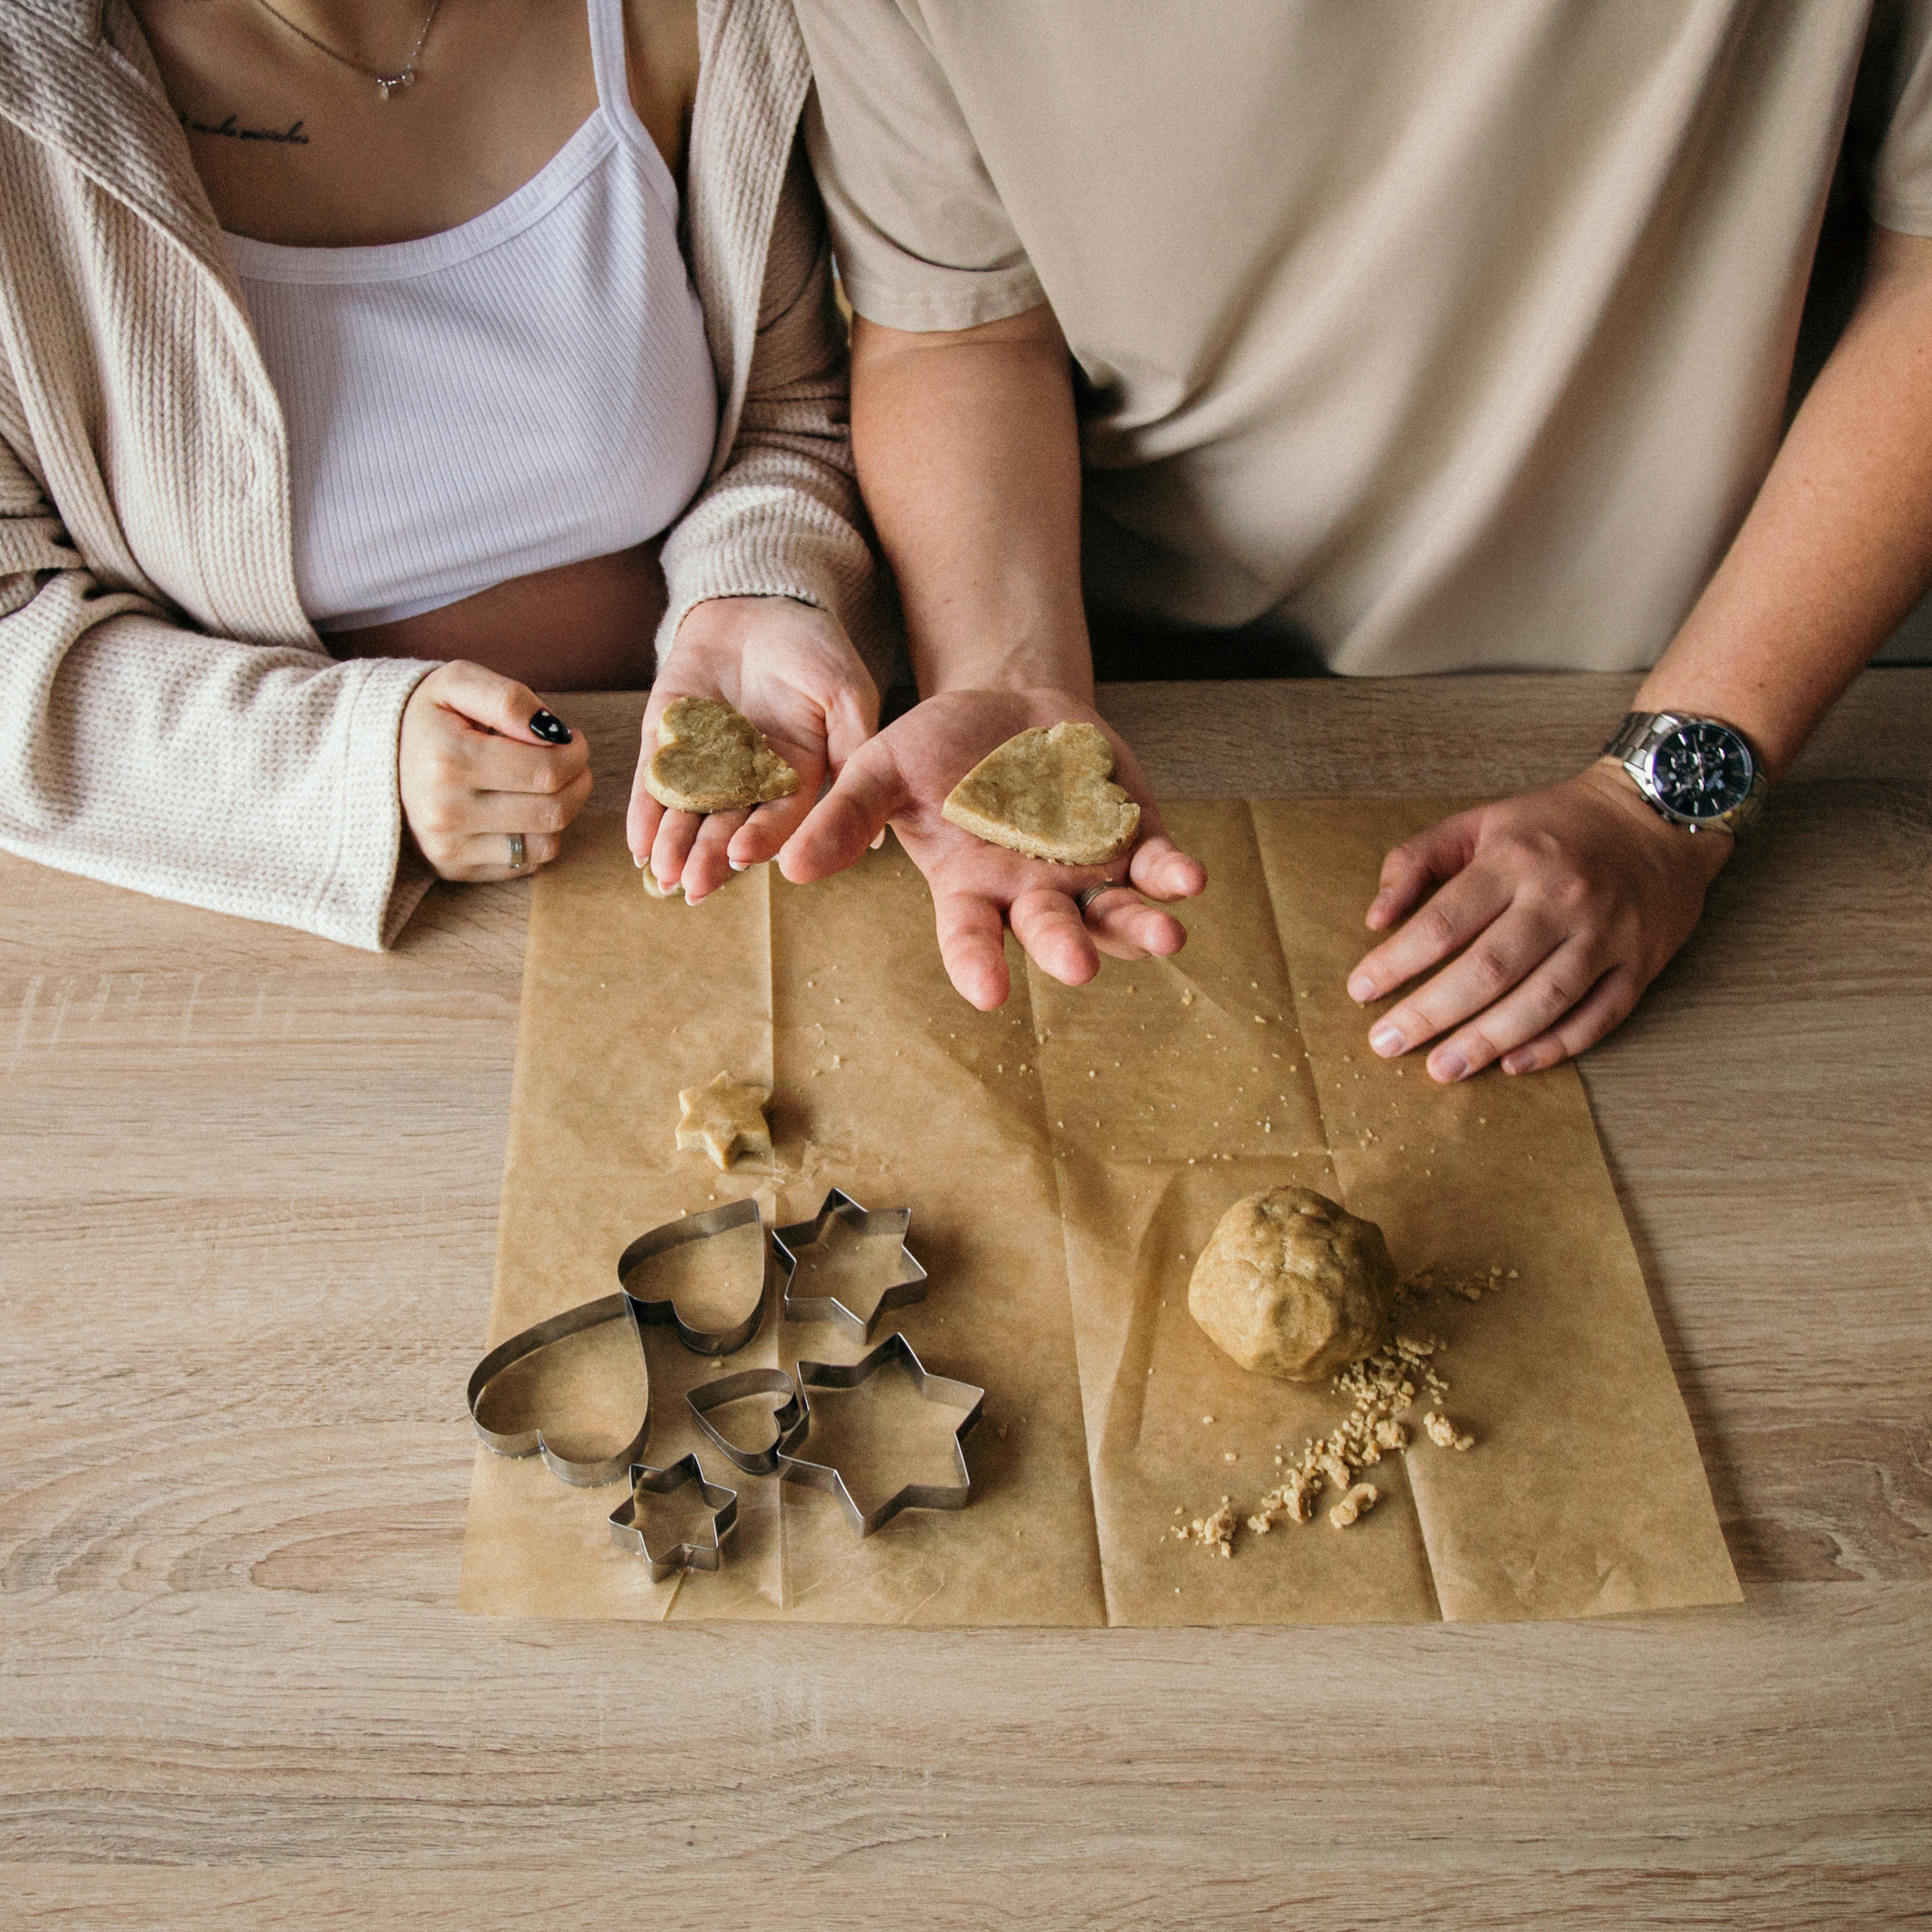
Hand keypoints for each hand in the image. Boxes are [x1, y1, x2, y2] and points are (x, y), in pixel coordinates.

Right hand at [398, 661, 590, 879]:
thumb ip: (507, 699)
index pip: (546, 770)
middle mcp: (446, 812)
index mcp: (449, 760)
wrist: (374, 756)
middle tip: (571, 760)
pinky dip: (534, 837)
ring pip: (546, 844)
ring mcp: (448, 847)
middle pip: (552, 811)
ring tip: (546, 784)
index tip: (572, 739)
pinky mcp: (454, 869)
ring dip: (561, 812)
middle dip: (578, 782)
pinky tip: (518, 809)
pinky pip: (524, 864)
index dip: (575, 753)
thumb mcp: (459, 683)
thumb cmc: (428, 716)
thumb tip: (551, 732)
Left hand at [626, 597, 878, 900]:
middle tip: (694, 887)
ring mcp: (705, 763)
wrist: (758, 599)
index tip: (744, 857)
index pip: (779, 820)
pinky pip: (653, 782)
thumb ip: (856, 750)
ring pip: (689, 814)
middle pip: (729, 827)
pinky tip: (637, 844)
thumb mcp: (846, 692)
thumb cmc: (812, 646)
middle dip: (710, 858)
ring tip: (664, 873)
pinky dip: (644, 813)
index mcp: (797, 778)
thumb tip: (875, 835)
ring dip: (675, 846)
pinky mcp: (666, 741)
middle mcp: (749, 781)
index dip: (762, 840)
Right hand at [781, 687, 1207, 1008]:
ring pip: (1115, 915)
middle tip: (1076, 966)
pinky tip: (1189, 880)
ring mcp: (1087, 871)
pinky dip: (1173, 876)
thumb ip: (846, 817)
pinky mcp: (1134, 840)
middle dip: (1065, 949)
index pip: (969, 938)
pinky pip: (1156, 868)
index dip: (977, 965)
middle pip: (1051, 933)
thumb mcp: (882, 771)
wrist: (1007, 701)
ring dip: (1140, 929)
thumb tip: (787, 868)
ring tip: (1165, 938)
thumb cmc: (938, 748)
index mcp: (969, 890)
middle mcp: (1032, 895)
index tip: (988, 992)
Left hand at [1345, 763, 1734, 1078]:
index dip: (1397, 962)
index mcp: (1514, 861)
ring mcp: (1606, 935)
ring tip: (1443, 1069)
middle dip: (1431, 1013)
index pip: (1444, 922)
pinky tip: (1514, 1064)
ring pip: (1543, 1001)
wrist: (1658, 815)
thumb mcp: (1478, 822)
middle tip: (1386, 1044)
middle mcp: (1561, 899)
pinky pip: (1599, 1017)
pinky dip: (1557, 1046)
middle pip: (1488, 970)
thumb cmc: (1554, 825)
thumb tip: (1376, 918)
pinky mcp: (1642, 964)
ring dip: (1488, 1041)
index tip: (1360, 991)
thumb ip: (1416, 861)